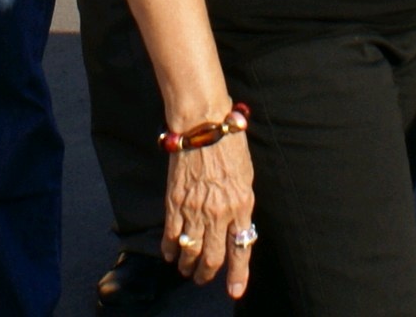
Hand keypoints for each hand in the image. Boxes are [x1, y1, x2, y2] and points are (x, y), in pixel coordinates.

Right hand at [164, 131, 255, 296]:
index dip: (237, 274)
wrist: (203, 123)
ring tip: (186, 270)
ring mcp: (195, 209)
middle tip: (202, 279)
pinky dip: (169, 249)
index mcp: (242, 205)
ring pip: (190, 251)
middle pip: (213, 257)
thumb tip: (236, 227)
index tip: (234, 292)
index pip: (241, 249)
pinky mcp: (174, 202)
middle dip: (207, 274)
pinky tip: (170, 254)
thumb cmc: (229, 144)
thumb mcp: (246, 177)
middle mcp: (219, 212)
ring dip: (187, 265)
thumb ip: (240, 204)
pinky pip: (171, 235)